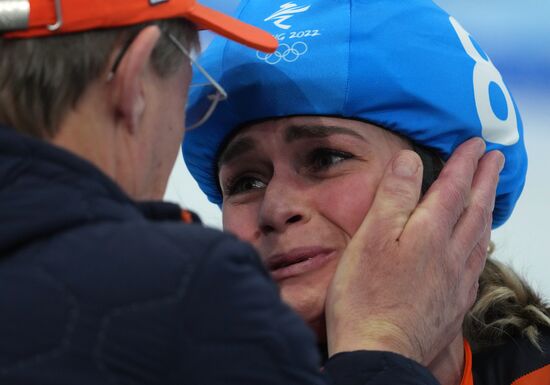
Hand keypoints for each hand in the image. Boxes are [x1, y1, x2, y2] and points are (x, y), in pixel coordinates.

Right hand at [325, 138, 503, 364]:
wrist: (379, 352)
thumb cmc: (366, 296)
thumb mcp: (371, 238)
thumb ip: (394, 197)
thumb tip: (410, 160)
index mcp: (430, 233)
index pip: (453, 188)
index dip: (464, 163)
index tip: (476, 144)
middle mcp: (451, 254)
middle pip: (475, 209)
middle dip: (485, 180)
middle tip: (496, 159)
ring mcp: (457, 280)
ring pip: (481, 236)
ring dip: (488, 209)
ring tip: (491, 196)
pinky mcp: (454, 302)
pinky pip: (477, 262)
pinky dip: (482, 243)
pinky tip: (479, 247)